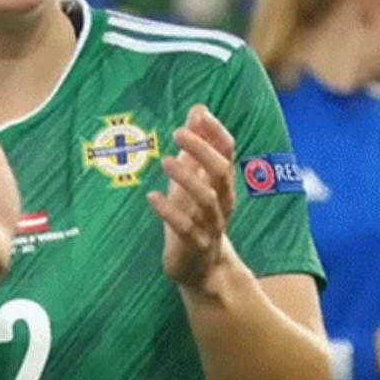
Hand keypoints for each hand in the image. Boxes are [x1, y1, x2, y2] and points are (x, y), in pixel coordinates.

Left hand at [147, 105, 236, 289]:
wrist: (202, 270)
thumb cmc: (194, 216)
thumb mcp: (193, 179)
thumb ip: (196, 147)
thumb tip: (199, 109)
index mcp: (223, 184)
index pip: (227, 153)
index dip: (216, 133)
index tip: (199, 115)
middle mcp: (222, 203)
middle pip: (221, 172)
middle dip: (202, 151)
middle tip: (178, 133)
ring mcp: (210, 225)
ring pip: (206, 200)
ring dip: (186, 178)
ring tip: (165, 160)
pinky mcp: (194, 246)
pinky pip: (185, 228)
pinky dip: (169, 211)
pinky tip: (152, 197)